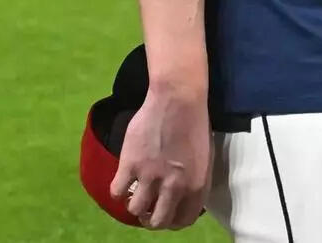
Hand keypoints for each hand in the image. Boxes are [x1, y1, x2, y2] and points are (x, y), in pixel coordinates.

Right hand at [109, 89, 211, 229]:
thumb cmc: (195, 125)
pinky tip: (122, 181)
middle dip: (151, 219)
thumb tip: (180, 199)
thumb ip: (193, 182)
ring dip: (134, 204)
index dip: (172, 220)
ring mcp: (151, 176)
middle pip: (157, 222)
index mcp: (196, 186)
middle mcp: (174, 186)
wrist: (179, 99)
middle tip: (147, 210)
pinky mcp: (130, 164)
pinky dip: (117, 190)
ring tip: (135, 193)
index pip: (183, 221)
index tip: (165, 213)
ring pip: (135, 209)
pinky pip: (116, 191)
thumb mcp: (204, 159)